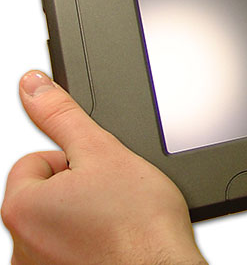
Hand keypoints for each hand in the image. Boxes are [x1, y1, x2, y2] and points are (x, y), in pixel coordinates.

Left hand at [1, 71, 206, 264]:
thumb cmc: (141, 227)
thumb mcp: (104, 152)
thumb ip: (62, 116)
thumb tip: (32, 85)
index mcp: (22, 208)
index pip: (36, 162)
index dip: (75, 161)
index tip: (102, 177)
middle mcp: (20, 247)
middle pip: (46, 195)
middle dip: (79, 191)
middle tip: (115, 200)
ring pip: (60, 225)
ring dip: (84, 219)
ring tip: (119, 224)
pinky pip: (70, 252)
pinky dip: (90, 246)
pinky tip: (115, 245)